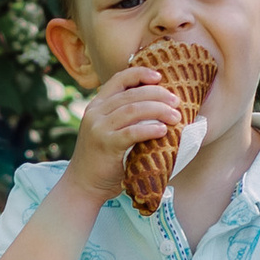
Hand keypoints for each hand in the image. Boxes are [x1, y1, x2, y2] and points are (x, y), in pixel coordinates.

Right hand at [66, 63, 179, 204]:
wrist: (83, 185)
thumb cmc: (102, 159)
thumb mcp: (107, 130)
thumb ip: (123, 117)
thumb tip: (158, 107)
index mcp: (97, 105)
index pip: (119, 79)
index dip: (140, 74)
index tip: (159, 77)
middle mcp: (96, 112)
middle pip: (132, 94)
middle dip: (158, 94)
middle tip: (176, 102)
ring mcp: (99, 128)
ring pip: (133, 110)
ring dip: (158, 110)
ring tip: (175, 116)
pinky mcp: (106, 144)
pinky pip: (132, 132)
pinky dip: (150, 129)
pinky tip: (163, 130)